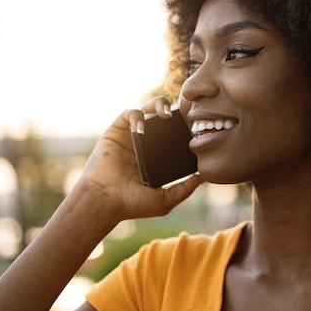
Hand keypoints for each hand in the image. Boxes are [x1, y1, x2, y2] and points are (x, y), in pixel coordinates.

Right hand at [76, 96, 202, 223]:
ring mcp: (129, 137)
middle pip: (160, 117)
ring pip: (146, 110)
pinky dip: (137, 115)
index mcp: (155, 156)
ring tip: (165, 114)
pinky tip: (142, 128)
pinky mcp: (115, 132)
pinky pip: (128, 114)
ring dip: (157, 105)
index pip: (172, 133)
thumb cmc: (132, 204)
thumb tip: (205, 176)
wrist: (105, 202)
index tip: (194, 127)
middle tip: (181, 116)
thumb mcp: (166, 199)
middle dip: (172, 110)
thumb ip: (186, 188)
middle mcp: (143, 144)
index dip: (183, 126)